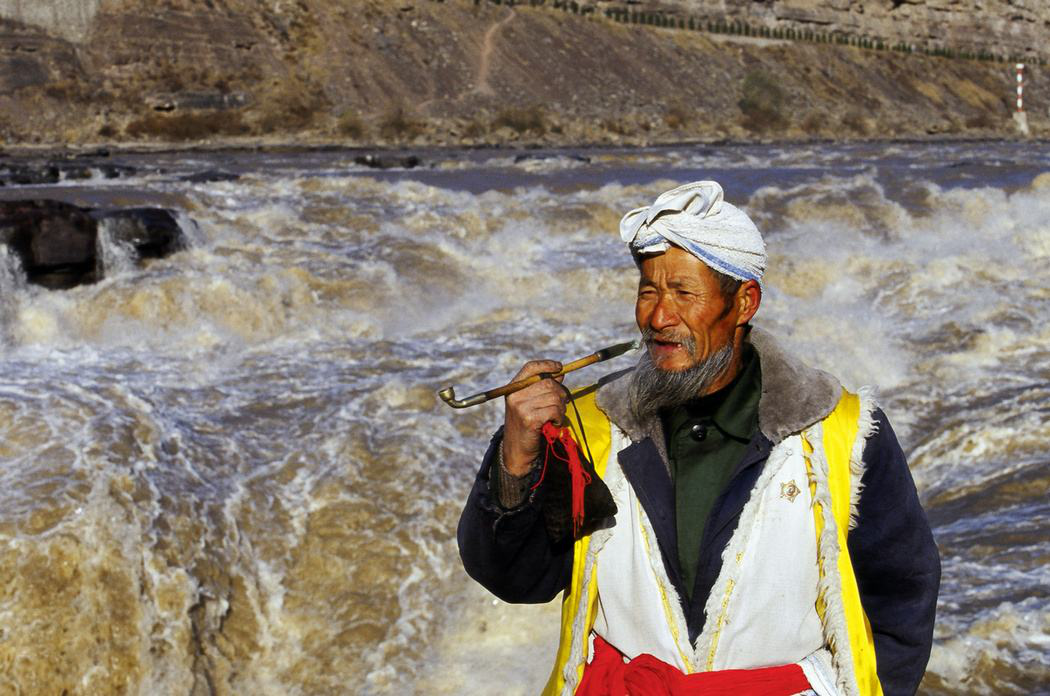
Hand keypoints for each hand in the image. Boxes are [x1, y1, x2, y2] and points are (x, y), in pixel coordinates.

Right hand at [502, 360, 566, 475]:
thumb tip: (559, 373)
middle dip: (560, 393)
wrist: (516, 451)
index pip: (531, 367)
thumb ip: (542, 388)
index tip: (559, 368)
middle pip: (548, 382)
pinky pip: (554, 410)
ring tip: (555, 417)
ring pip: (554, 397)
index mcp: (513, 388)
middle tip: (560, 405)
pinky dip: (559, 417)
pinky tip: (554, 423)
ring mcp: (521, 407)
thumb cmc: (526, 425)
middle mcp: (515, 395)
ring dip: (561, 408)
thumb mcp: (529, 403)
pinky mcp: (529, 419)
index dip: (547, 365)